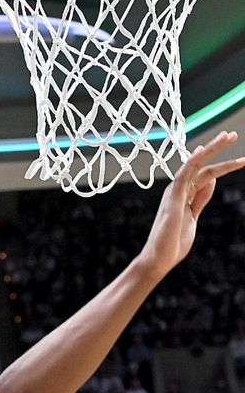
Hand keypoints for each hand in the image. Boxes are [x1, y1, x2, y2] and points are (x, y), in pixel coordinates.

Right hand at [139, 131, 244, 277]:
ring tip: (228, 136)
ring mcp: (174, 193)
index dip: (219, 163)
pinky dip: (193, 160)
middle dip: (217, 149)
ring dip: (211, 149)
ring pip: (194, 164)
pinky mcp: (172, 197)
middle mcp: (177, 190)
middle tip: (232, 134)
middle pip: (201, 166)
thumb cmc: (173, 243)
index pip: (204, 175)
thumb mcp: (193, 217)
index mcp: (183, 196)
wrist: (160, 258)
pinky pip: (183, 174)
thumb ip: (200, 199)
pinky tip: (203, 150)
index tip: (233, 154)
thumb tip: (212, 181)